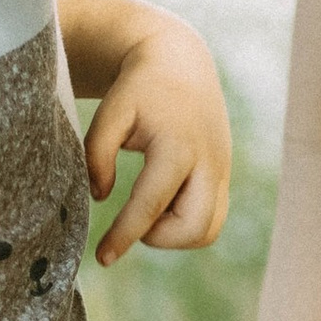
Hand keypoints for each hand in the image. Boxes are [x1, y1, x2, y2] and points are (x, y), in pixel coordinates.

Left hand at [82, 12, 231, 266]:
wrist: (181, 61)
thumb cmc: (139, 87)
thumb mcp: (111, 112)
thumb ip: (97, 153)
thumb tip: (99, 197)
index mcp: (178, 146)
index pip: (150, 206)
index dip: (124, 236)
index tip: (102, 258)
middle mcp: (208, 163)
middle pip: (194, 228)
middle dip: (159, 237)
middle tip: (134, 220)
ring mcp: (222, 171)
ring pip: (209, 229)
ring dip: (176, 233)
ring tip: (150, 207)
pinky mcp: (224, 175)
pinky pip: (212, 217)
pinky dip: (186, 222)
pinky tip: (164, 200)